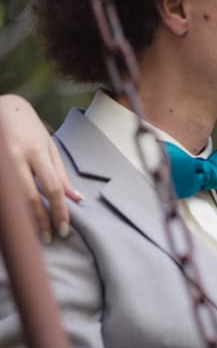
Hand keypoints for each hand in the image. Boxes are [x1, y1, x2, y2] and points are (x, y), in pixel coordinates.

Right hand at [0, 94, 82, 242]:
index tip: (63, 229)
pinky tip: (17, 219)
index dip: (59, 211)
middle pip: (31, 197)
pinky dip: (11, 208)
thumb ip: (61, 174)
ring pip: (14, 197)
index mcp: (36, 152)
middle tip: (48, 239)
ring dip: (23, 219)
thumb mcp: (49, 147)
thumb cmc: (28, 129)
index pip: (53, 188)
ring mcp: (1, 162)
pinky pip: (4, 193)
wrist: (1, 108)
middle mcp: (16, 157)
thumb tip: (77, 200)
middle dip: (40, 221)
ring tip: (32, 235)